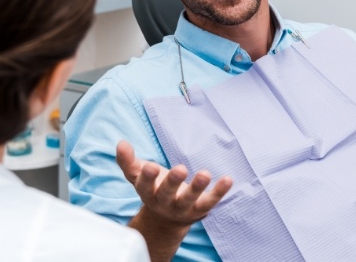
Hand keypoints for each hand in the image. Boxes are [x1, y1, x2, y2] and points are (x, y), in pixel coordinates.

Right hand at [116, 140, 232, 228]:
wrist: (166, 218)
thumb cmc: (154, 188)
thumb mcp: (138, 175)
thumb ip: (128, 161)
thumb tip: (121, 143)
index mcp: (148, 192)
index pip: (145, 185)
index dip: (147, 177)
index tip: (150, 166)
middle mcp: (164, 202)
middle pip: (167, 193)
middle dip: (173, 182)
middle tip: (180, 169)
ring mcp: (183, 207)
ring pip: (190, 199)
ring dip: (197, 187)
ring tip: (205, 174)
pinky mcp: (200, 209)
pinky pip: (210, 201)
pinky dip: (219, 191)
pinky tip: (228, 179)